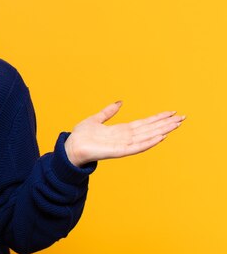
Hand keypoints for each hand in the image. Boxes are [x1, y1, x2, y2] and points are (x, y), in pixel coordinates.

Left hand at [64, 101, 184, 166]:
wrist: (70, 148)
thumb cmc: (81, 136)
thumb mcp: (96, 119)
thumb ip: (108, 111)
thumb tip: (120, 102)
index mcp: (121, 130)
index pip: (144, 123)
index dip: (157, 118)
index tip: (171, 112)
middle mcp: (125, 137)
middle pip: (150, 129)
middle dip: (166, 123)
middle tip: (182, 117)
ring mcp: (123, 145)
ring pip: (147, 136)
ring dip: (162, 131)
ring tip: (176, 125)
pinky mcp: (118, 151)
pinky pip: (136, 147)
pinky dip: (149, 142)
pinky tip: (160, 137)